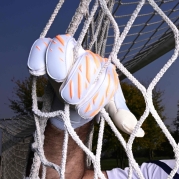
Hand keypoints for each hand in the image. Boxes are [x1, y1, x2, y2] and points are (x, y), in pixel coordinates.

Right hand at [27, 34, 144, 136]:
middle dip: (77, 82)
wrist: (71, 98)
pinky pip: (41, 45)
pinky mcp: (47, 52)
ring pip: (63, 45)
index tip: (84, 108)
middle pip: (83, 59)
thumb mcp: (109, 107)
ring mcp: (67, 52)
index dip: (93, 91)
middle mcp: (87, 56)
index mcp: (105, 67)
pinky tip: (38, 71)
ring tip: (58, 80)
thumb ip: (121, 115)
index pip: (102, 71)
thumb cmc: (93, 100)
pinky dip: (38, 56)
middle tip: (72, 99)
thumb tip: (140, 133)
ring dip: (59, 64)